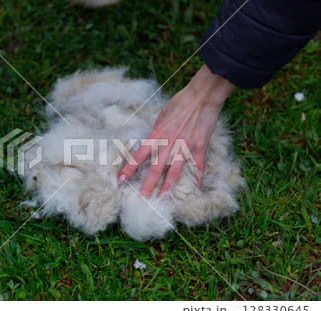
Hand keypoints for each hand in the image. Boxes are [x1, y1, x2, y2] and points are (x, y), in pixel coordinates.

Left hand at [118, 64, 235, 197]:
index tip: (121, 180)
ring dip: (167, 188)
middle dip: (146, 186)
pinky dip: (195, 179)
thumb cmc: (181, 101)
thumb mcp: (163, 113)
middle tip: (140, 200)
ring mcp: (184, 148)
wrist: (202, 96)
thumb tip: (153, 135)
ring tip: (162, 201)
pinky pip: (196, 167)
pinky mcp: (199, 148)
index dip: (129, 168)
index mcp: (157, 135)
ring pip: (174, 173)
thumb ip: (157, 127)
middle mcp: (169, 144)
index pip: (139, 155)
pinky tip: (193, 190)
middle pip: (155, 169)